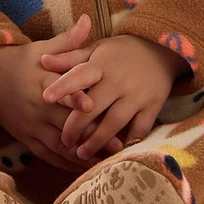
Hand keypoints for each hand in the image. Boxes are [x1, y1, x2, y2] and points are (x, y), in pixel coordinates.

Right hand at [0, 16, 122, 171]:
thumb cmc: (23, 61)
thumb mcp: (42, 48)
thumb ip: (68, 40)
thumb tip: (88, 20)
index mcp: (42, 81)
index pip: (60, 90)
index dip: (75, 97)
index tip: (92, 103)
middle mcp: (37, 107)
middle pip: (65, 123)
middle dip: (91, 133)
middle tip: (118, 142)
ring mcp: (31, 126)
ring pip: (60, 145)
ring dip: (83, 154)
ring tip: (109, 161)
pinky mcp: (27, 140)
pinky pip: (49, 156)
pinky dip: (67, 164)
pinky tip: (86, 168)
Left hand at [41, 34, 187, 160]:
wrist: (160, 49)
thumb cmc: (120, 52)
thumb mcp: (96, 49)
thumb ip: (70, 58)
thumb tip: (43, 60)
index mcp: (101, 64)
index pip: (79, 75)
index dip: (62, 86)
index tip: (45, 98)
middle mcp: (118, 80)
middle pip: (93, 107)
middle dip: (76, 127)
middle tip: (64, 141)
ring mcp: (137, 95)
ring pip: (114, 123)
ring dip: (97, 141)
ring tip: (82, 154)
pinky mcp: (152, 106)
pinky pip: (138, 130)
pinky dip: (125, 143)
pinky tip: (112, 153)